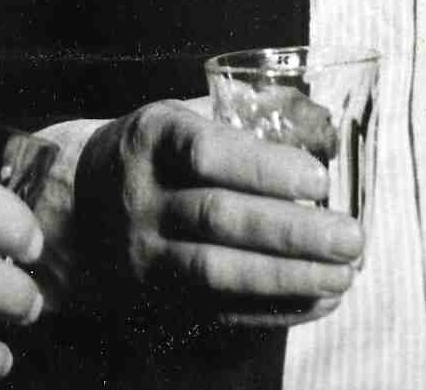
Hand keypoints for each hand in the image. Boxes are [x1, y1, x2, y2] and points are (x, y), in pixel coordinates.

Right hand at [72, 100, 362, 326]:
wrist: (75, 207)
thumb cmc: (149, 153)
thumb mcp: (179, 116)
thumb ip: (244, 116)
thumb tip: (323, 122)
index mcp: (152, 138)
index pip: (207, 152)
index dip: (265, 167)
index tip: (319, 177)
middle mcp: (142, 196)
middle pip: (218, 217)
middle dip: (292, 231)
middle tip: (350, 237)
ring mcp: (144, 252)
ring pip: (217, 270)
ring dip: (287, 276)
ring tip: (343, 274)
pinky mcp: (155, 297)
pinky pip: (219, 309)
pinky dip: (274, 308)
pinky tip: (318, 299)